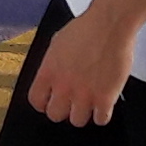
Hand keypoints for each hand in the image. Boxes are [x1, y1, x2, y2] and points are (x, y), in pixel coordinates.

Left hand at [24, 3, 138, 126]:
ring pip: (77, 121)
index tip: (49, 102)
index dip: (43, 103)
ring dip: (83, 113)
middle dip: (63, 110)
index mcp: (48, 72)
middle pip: (55, 115)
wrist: (110, 25)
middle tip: (71, 103)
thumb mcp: (57, 43)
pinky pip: (101, 120)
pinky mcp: (105, 98)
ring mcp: (84, 94)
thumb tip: (52, 74)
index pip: (36, 100)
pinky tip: (104, 105)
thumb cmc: (87, 28)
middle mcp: (63, 86)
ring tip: (89, 103)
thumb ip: (52, 63)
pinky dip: (102, 114)